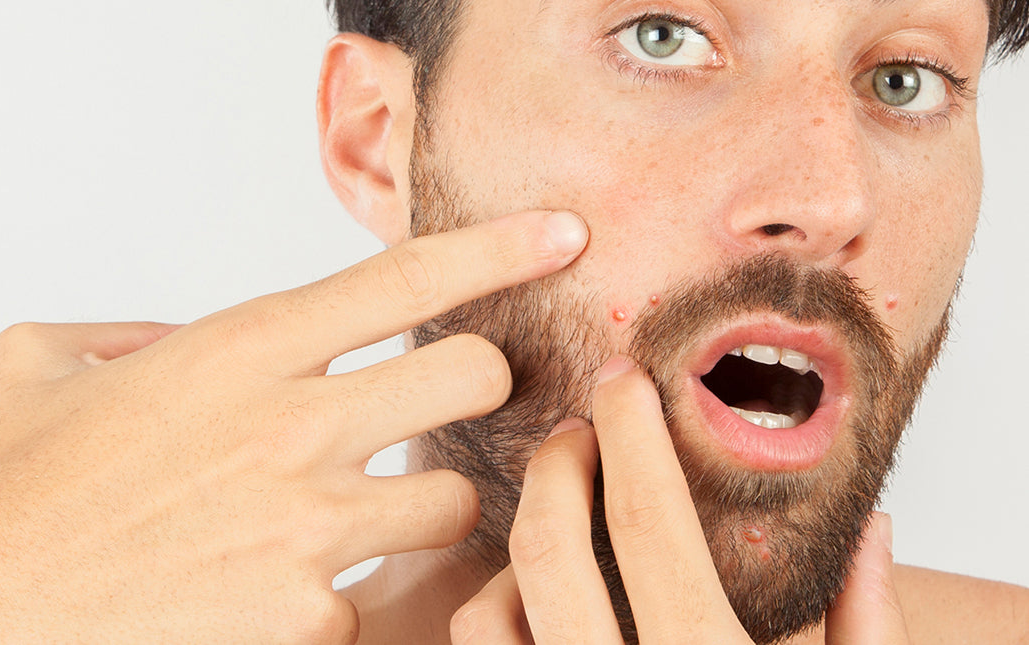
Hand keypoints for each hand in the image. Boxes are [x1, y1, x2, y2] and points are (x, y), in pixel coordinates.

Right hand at [0, 210, 587, 642]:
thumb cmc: (9, 499)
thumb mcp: (45, 366)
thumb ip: (132, 331)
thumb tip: (181, 339)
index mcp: (240, 350)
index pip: (405, 277)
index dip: (498, 246)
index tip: (562, 234)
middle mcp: (292, 428)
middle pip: (476, 375)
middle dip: (479, 382)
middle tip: (445, 400)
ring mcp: (312, 528)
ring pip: (457, 496)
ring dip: (428, 501)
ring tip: (360, 512)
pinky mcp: (311, 616)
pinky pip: (381, 590)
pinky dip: (353, 589)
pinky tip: (291, 587)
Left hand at [451, 356, 910, 643]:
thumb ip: (868, 629)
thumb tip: (875, 533)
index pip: (649, 524)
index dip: (631, 434)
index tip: (621, 376)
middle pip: (549, 552)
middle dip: (557, 468)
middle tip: (577, 430)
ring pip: (488, 614)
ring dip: (517, 549)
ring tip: (555, 519)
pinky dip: (493, 613)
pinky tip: (532, 595)